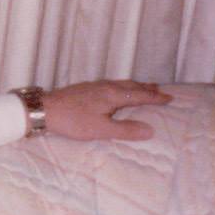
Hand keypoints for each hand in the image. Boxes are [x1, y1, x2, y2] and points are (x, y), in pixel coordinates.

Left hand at [40, 80, 171, 140]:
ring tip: (143, 87)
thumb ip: (126, 130)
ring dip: (135, 86)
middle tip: (160, 90)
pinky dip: (121, 86)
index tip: (170, 98)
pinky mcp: (85, 88)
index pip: (140, 95)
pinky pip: (111, 84)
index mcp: (114, 95)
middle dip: (147, 89)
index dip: (155, 98)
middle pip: (132, 86)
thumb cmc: (73, 121)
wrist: (44, 109)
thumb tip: (151, 130)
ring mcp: (95, 86)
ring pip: (121, 84)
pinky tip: (115, 90)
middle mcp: (106, 86)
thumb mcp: (102, 130)